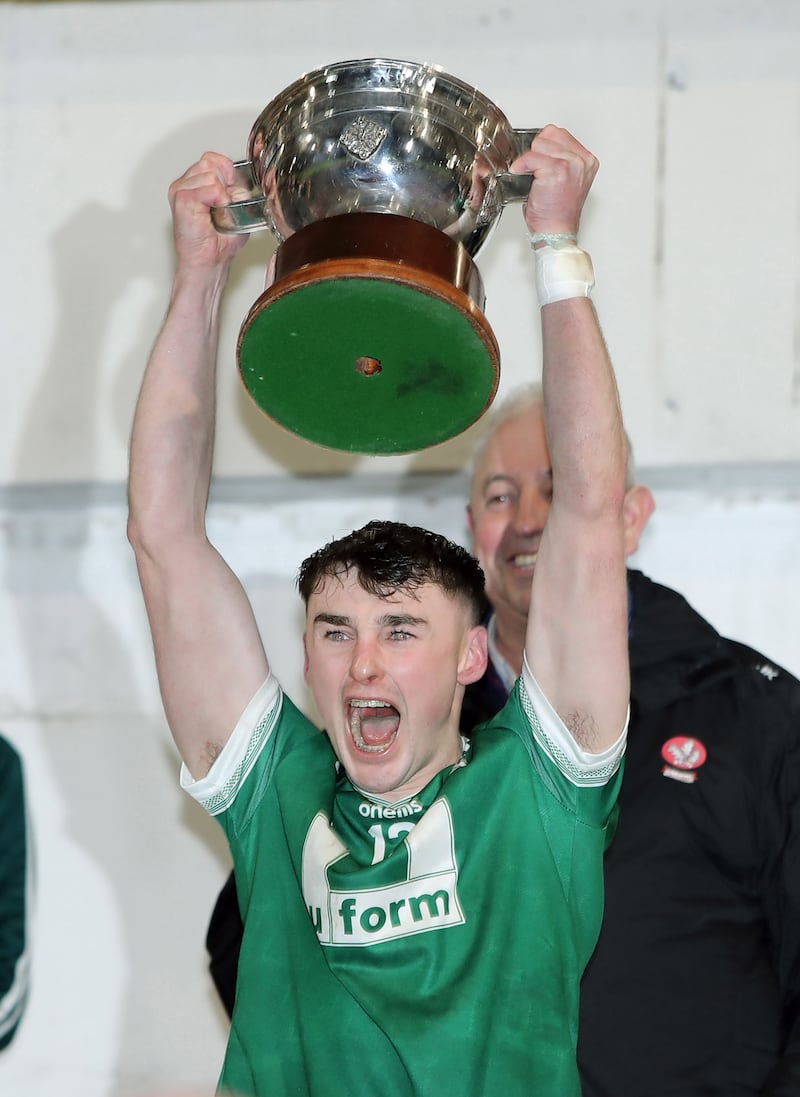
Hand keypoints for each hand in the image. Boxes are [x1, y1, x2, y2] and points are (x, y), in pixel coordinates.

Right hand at [167, 152, 250, 274]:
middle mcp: (186, 183)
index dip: (227, 172)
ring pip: (210, 174)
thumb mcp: (237, 209)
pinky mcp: (181, 198)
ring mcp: (181, 189)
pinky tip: (212, 214)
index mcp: (196, 182)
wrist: (211, 261)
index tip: (229, 196)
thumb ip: (238, 189)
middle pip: (211, 162)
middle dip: (224, 184)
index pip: (212, 158)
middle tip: (221, 208)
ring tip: (215, 214)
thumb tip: (241, 179)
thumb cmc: (220, 241)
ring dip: (221, 196)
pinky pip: (208, 187)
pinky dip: (217, 199)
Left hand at [510, 125, 598, 237]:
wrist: (556, 233)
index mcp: (587, 160)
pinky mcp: (558, 170)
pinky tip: (520, 173)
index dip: (544, 146)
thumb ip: (560, 160)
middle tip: (533, 169)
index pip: (560, 134)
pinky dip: (521, 165)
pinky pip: (531, 156)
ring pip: (540, 143)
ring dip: (530, 159)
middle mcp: (582, 160)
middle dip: (537, 150)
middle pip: (550, 134)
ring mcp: (571, 164)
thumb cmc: (557, 213)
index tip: (538, 161)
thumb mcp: (565, 181)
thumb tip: (539, 146)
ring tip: (531, 175)